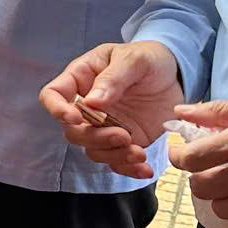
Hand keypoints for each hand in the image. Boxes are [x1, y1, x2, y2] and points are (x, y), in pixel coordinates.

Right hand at [39, 40, 182, 179]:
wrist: (174, 75)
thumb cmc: (148, 58)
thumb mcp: (134, 60)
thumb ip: (113, 78)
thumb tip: (92, 102)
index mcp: (81, 79)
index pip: (53, 95)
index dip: (57, 109)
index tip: (76, 118)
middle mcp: (87, 107)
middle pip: (73, 131)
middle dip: (94, 139)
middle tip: (122, 135)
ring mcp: (105, 126)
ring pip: (93, 150)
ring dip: (113, 155)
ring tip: (139, 152)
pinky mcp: (124, 142)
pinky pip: (117, 161)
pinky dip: (129, 169)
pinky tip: (145, 168)